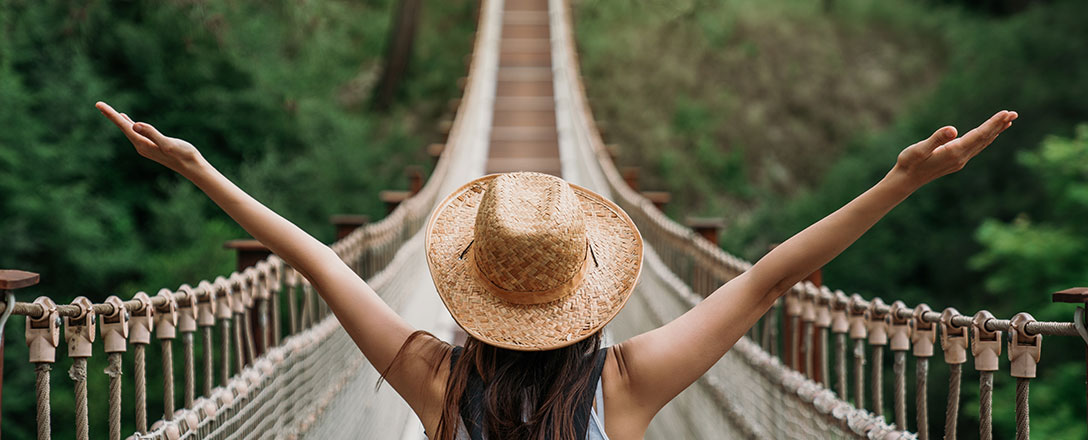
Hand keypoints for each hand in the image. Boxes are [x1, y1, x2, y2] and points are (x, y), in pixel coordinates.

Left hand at [96, 101, 203, 175]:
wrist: (192, 167)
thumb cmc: (183, 155)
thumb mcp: (168, 144)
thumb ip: (152, 134)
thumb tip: (135, 124)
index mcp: (143, 144)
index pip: (124, 126)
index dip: (112, 115)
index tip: (99, 105)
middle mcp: (141, 146)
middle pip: (123, 128)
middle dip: (111, 116)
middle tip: (99, 104)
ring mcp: (145, 146)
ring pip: (128, 130)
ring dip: (119, 120)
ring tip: (109, 111)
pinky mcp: (152, 146)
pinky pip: (136, 133)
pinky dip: (130, 125)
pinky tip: (129, 121)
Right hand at [892, 110, 1017, 186]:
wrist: (905, 180)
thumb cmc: (909, 163)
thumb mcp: (919, 149)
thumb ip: (936, 139)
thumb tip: (953, 130)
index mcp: (954, 152)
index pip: (979, 135)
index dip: (993, 124)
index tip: (1005, 113)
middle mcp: (961, 157)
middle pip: (985, 139)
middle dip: (999, 126)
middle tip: (1014, 113)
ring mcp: (960, 160)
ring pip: (983, 143)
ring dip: (995, 131)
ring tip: (1008, 121)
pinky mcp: (956, 160)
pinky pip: (976, 147)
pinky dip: (986, 138)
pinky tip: (990, 134)